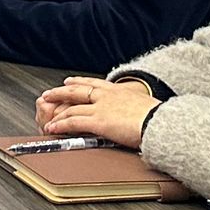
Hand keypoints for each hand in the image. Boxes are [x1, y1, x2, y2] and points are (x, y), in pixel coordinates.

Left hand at [31, 75, 160, 148]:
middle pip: (77, 91)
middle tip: (48, 94)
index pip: (94, 83)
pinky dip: (60, 124)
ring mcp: (101, 108)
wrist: (162, 123)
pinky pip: (73, 122)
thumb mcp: (147, 108)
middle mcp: (107, 96)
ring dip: (56, 112)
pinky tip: (52, 128)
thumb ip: (137, 110)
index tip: (70, 81)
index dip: (79, 82)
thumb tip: (143, 117)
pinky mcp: (98, 121)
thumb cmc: (161, 119)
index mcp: (120, 91)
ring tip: (46, 117)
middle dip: (60, 92)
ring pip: (71, 107)